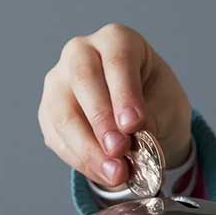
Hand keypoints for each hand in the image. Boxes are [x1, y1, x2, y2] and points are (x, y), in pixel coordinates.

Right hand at [38, 23, 192, 188]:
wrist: (143, 122)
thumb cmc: (156, 102)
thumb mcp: (167, 105)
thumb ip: (150, 117)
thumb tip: (132, 137)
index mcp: (117, 40)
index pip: (117, 60)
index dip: (124, 94)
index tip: (134, 124)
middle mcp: (81, 53)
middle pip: (83, 81)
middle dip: (102, 121)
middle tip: (120, 151)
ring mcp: (59, 81)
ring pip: (64, 113)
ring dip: (89, 149)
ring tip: (116, 173)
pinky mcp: (48, 113)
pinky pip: (58, 138)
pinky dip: (82, 161)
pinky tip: (104, 174)